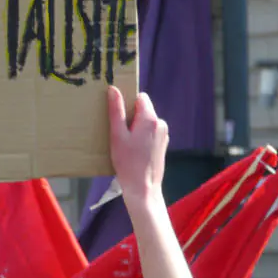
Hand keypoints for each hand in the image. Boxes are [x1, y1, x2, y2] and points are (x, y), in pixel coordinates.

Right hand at [108, 87, 167, 203]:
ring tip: (124, 142)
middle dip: (130, 116)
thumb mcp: (117, 135)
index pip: (140, 97)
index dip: (128, 102)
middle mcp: (160, 123)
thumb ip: (116, 111)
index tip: (117, 113)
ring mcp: (164, 135)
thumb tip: (114, 89)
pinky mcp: (163, 145)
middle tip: (117, 131)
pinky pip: (150, 132)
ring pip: (146, 122)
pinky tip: (132, 150)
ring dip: (135, 127)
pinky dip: (141, 136)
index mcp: (150, 118)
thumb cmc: (127, 162)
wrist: (143, 188)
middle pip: (143, 110)